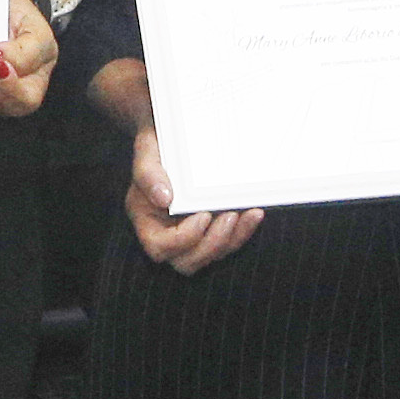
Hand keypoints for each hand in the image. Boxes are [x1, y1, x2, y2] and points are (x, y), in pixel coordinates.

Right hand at [121, 116, 260, 273]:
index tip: (202, 215)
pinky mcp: (212, 228)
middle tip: (229, 216)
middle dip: (212, 245)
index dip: (183, 239)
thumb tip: (164, 198)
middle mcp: (167, 233)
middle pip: (187, 262)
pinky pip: (228, 242)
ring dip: (232, 239)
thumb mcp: (147, 150)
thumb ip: (149, 173)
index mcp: (146, 220)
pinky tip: (253, 211)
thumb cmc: (157, 144)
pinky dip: (242, 231)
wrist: (174, 135)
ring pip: (212, 255)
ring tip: (246, 213)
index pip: (159, 248)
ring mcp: (191, 234)